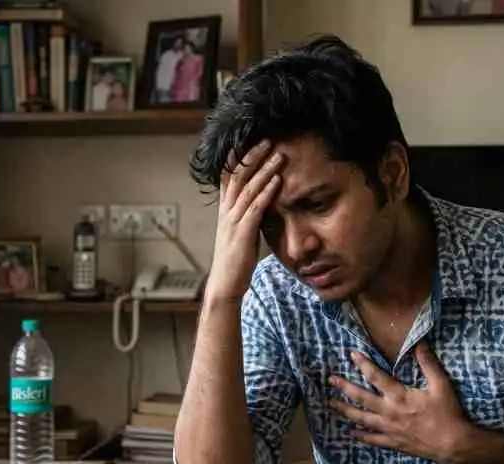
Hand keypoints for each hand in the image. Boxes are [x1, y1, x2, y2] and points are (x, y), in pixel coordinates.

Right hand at [204, 139, 284, 301]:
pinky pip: (255, 207)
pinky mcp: (243, 233)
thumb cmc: (234, 261)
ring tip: (278, 155)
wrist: (225, 285)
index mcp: (224, 211)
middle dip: (252, 156)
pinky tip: (278, 180)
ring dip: (264, 169)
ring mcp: (233, 221)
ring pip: (248, 188)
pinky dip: (267, 192)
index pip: (227, 177)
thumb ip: (246, 217)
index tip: (249, 141)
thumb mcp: (239, 233)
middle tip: (268, 140)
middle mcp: (226, 212)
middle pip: (238, 176)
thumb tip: (260, 205)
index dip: (237, 158)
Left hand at [329, 343, 473, 463]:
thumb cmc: (448, 413)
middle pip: (361, 398)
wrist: (452, 444)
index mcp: (400, 396)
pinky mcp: (393, 442)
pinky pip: (373, 439)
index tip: (352, 355)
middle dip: (344, 387)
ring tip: (331, 404)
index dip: (363, 364)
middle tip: (330, 380)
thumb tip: (420, 343)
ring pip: (362, 418)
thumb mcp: (441, 385)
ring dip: (345, 410)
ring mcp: (389, 428)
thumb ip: (428, 364)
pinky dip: (360, 436)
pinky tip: (350, 433)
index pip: (376, 376)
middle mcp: (389, 412)